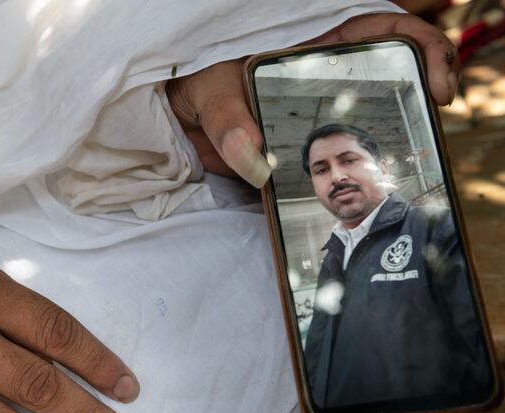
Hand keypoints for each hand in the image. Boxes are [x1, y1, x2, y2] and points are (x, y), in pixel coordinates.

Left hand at [167, 13, 459, 185]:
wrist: (172, 120)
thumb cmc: (193, 85)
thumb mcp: (210, 90)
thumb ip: (230, 122)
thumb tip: (256, 166)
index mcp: (311, 44)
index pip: (381, 29)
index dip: (419, 45)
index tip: (434, 79)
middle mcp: (323, 78)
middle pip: (390, 75)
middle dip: (422, 90)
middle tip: (433, 119)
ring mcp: (315, 116)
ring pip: (370, 120)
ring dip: (394, 138)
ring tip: (411, 161)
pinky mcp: (301, 151)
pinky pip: (336, 161)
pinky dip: (352, 175)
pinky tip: (365, 190)